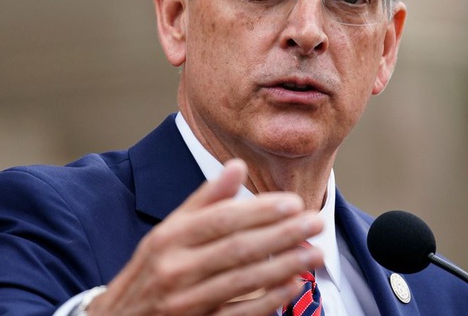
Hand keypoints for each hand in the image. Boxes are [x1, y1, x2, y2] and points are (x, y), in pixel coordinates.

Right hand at [86, 159, 323, 315]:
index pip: (222, 219)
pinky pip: (238, 314)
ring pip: (243, 279)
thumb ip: (204, 199)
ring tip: (315, 252)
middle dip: (282, 234)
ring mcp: (185, 301)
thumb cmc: (152, 270)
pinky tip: (293, 285)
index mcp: (168, 238)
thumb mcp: (169, 231)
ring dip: (283, 265)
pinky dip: (268, 300)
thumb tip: (236, 165)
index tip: (293, 203)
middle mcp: (174, 268)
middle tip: (315, 222)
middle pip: (237, 247)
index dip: (261, 210)